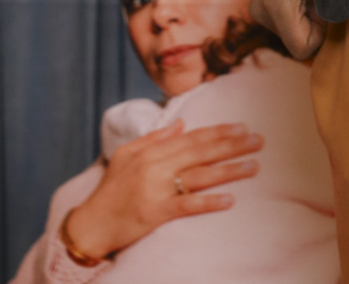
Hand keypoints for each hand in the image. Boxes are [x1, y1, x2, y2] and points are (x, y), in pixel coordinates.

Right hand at [61, 119, 262, 260]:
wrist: (90, 224)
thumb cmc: (109, 189)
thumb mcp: (126, 155)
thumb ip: (155, 138)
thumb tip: (181, 123)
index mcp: (153, 151)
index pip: (193, 137)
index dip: (219, 132)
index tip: (242, 127)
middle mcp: (157, 167)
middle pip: (202, 153)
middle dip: (232, 145)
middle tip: (258, 140)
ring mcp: (157, 190)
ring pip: (200, 176)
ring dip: (229, 171)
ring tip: (254, 166)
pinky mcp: (156, 214)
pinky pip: (187, 206)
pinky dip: (209, 202)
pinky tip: (229, 200)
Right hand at [250, 0, 324, 60]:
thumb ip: (330, 5)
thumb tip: (335, 27)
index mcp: (278, 5)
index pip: (303, 49)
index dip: (321, 34)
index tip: (327, 8)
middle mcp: (261, 12)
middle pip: (295, 41)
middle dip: (312, 25)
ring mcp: (256, 8)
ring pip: (288, 33)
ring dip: (304, 18)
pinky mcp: (256, 3)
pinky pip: (281, 22)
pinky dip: (294, 12)